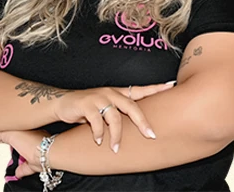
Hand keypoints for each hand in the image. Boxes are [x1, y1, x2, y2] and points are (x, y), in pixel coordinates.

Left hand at [0, 129, 49, 178]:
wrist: (48, 151)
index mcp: (29, 137)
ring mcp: (17, 131)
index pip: (15, 138)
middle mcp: (23, 131)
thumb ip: (24, 168)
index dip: (8, 139)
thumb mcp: (32, 165)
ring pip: (0, 132)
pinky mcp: (11, 133)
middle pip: (6, 133)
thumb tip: (18, 174)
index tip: (0, 140)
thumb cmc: (46, 156)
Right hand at [52, 81, 174, 152]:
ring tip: (115, 148)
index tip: (170, 85)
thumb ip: (120, 113)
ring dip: (116, 134)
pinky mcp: (86, 104)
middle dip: (142, 122)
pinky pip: (96, 121)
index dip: (155, 88)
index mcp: (118, 93)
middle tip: (151, 135)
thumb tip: (138, 126)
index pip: (140, 90)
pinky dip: (98, 133)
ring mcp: (99, 98)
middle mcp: (111, 93)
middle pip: (131, 106)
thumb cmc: (88, 107)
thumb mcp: (106, 108)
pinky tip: (98, 141)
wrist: (63, 103)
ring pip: (114, 116)